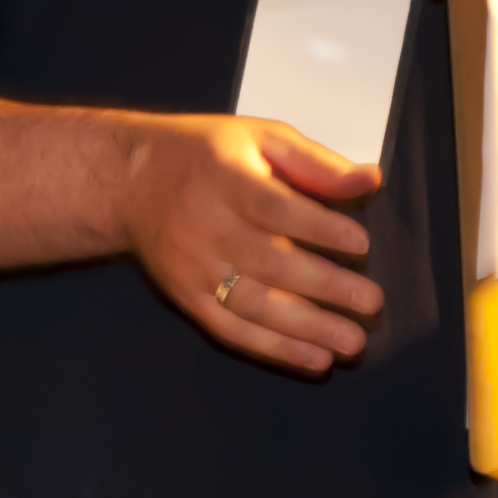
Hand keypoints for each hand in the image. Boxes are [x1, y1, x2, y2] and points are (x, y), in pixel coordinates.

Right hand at [119, 112, 385, 375]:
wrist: (127, 184)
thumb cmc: (204, 156)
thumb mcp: (259, 138)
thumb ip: (314, 162)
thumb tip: (369, 180)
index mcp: (226, 181)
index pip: (275, 209)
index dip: (318, 228)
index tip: (361, 244)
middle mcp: (207, 229)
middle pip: (269, 263)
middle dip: (324, 286)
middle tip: (371, 303)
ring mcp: (195, 270)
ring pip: (254, 305)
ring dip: (306, 328)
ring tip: (350, 343)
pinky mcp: (188, 299)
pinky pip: (233, 330)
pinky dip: (275, 348)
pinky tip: (314, 359)